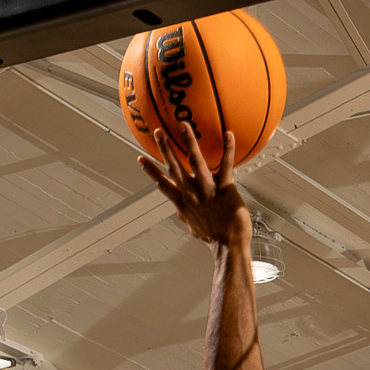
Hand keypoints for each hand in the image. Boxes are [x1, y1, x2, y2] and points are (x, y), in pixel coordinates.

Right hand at [138, 127, 249, 249]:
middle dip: (164, 148)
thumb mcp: (194, 226)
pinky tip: (228, 133)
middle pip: (173, 166)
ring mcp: (207, 188)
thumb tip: (183, 213)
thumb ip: (187, 214)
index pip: (162, 184)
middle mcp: (191, 193)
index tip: (141, 159)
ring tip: (183, 125)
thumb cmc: (214, 238)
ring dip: (188, 141)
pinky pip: (226, 164)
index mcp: (182, 202)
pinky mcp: (225, 187)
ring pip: (194, 160)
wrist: (228, 245)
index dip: (151, 171)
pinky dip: (228, 148)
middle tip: (158, 132)